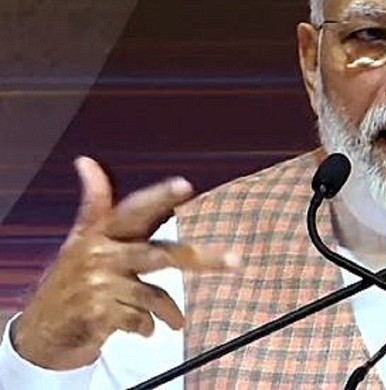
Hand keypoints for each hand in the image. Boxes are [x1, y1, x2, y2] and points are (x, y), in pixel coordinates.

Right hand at [13, 156, 239, 369]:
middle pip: (160, 254)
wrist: (44, 327)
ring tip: (179, 322)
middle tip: (236, 261)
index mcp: (100, 233)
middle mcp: (101, 255)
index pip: (134, 210)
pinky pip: (140, 319)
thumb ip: (95, 203)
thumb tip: (86, 161)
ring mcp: (100, 285)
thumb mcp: (81, 238)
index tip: (186, 184)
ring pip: (154, 294)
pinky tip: (147, 329)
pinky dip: (148, 326)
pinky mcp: (99, 313)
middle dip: (200, 258)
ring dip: (170, 311)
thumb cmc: (72, 275)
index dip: (160, 197)